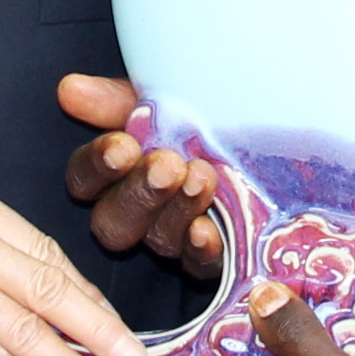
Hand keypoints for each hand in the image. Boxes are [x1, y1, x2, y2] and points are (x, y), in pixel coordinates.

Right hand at [59, 74, 224, 271]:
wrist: (285, 132)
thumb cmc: (218, 110)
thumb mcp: (170, 95)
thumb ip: (118, 99)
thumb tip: (69, 89)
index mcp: (122, 169)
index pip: (86, 179)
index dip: (98, 166)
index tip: (123, 147)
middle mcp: (141, 208)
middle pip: (112, 221)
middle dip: (138, 192)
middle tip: (166, 166)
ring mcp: (176, 236)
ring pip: (156, 240)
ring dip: (174, 211)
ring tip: (201, 179)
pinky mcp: (215, 256)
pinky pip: (198, 266)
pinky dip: (200, 249)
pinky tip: (208, 230)